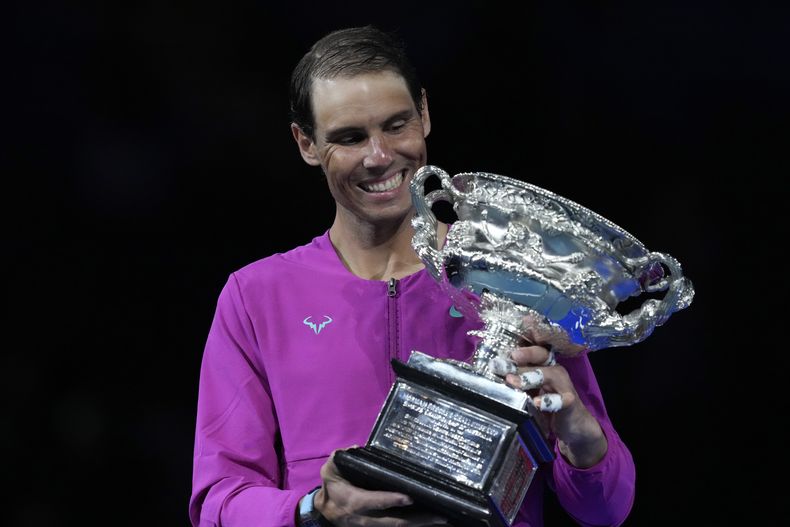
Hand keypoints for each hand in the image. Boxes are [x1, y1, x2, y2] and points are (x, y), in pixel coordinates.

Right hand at [313, 450, 450, 525]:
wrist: (324, 513)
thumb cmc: (332, 487)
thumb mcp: (331, 469)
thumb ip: (341, 458)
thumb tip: (357, 447)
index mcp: (354, 501)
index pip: (374, 502)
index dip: (391, 500)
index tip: (409, 498)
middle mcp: (366, 518)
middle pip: (395, 522)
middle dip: (418, 520)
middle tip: (440, 515)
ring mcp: (374, 526)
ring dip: (422, 525)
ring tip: (444, 520)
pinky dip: (418, 526)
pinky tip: (434, 523)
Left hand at [503, 318, 607, 468]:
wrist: (572, 426)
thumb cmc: (545, 403)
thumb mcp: (527, 388)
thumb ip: (514, 377)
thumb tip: (492, 368)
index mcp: (542, 362)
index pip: (535, 343)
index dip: (531, 330)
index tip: (523, 319)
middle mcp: (554, 368)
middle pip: (541, 354)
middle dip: (524, 353)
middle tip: (509, 357)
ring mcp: (563, 384)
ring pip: (549, 373)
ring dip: (531, 376)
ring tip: (513, 381)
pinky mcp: (569, 402)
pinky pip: (560, 399)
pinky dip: (548, 401)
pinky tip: (537, 403)